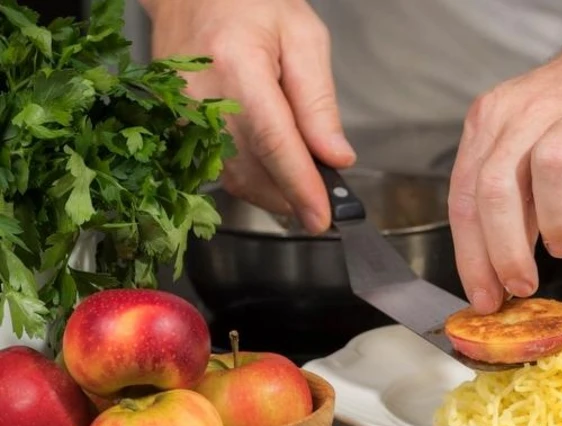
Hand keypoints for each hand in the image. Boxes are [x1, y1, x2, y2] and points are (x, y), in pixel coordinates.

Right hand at [141, 0, 354, 232]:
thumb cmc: (250, 4)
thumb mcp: (304, 38)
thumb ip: (319, 102)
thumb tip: (335, 157)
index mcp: (237, 65)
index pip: (274, 142)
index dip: (300, 185)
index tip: (323, 217)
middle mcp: (200, 96)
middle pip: (252, 170)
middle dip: (293, 196)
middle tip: (325, 201)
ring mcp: (180, 115)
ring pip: (234, 178)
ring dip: (273, 193)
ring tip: (303, 181)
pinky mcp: (173, 127)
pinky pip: (217, 168)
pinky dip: (251, 179)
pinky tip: (272, 170)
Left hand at [448, 29, 561, 313]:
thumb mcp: (523, 149)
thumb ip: (509, 204)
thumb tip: (497, 273)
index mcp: (490, 122)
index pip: (465, 197)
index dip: (471, 256)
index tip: (484, 297)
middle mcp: (525, 113)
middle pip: (497, 189)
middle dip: (504, 251)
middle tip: (521, 285)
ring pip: (550, 174)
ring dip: (555, 225)